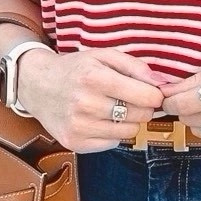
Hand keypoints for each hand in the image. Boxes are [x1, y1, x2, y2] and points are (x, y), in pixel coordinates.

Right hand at [16, 46, 164, 153]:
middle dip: (143, 108)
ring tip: (113, 108)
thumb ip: (135, 66)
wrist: (37, 86)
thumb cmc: (75, 69)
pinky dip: (112, 134)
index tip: (152, 92)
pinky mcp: (75, 143)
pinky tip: (100, 120)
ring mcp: (79, 126)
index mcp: (94, 78)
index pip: (146, 97)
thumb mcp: (103, 56)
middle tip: (132, 99)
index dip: (155, 95)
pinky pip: (112, 144)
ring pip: (129, 132)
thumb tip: (163, 83)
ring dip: (128, 121)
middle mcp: (85, 104)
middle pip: (140, 116)